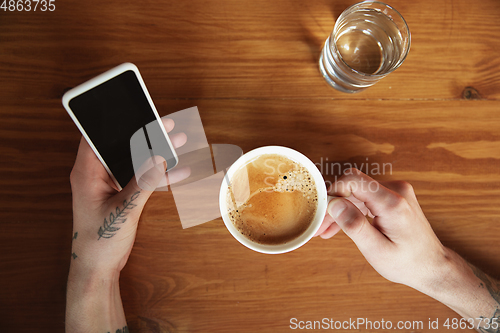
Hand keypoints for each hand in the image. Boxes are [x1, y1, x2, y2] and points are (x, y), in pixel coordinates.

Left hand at [69, 117, 186, 276]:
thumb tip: (158, 159)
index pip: (96, 137)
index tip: (136, 111)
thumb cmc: (98, 242)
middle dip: (145, 135)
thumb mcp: (123, 210)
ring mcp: (109, 185)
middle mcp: (96, 175)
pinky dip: (158, 175)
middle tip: (166, 126)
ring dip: (156, 154)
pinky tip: (179, 171)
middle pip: (121, 146)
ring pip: (134, 161)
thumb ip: (142, 183)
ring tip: (178, 142)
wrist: (98, 268)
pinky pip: (141, 178)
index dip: (115, 122)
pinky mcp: (121, 194)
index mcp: (87, 173)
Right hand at [315, 168, 446, 290]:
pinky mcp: (394, 197)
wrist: (432, 266)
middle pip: (353, 186)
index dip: (333, 192)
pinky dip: (352, 210)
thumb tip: (334, 204)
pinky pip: (366, 198)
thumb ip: (354, 225)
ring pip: (357, 192)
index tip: (323, 211)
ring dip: (341, 209)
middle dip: (333, 204)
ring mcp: (396, 192)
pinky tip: (339, 225)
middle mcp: (396, 191)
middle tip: (319, 225)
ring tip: (325, 229)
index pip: (353, 180)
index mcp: (392, 203)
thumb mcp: (377, 250)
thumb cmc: (407, 263)